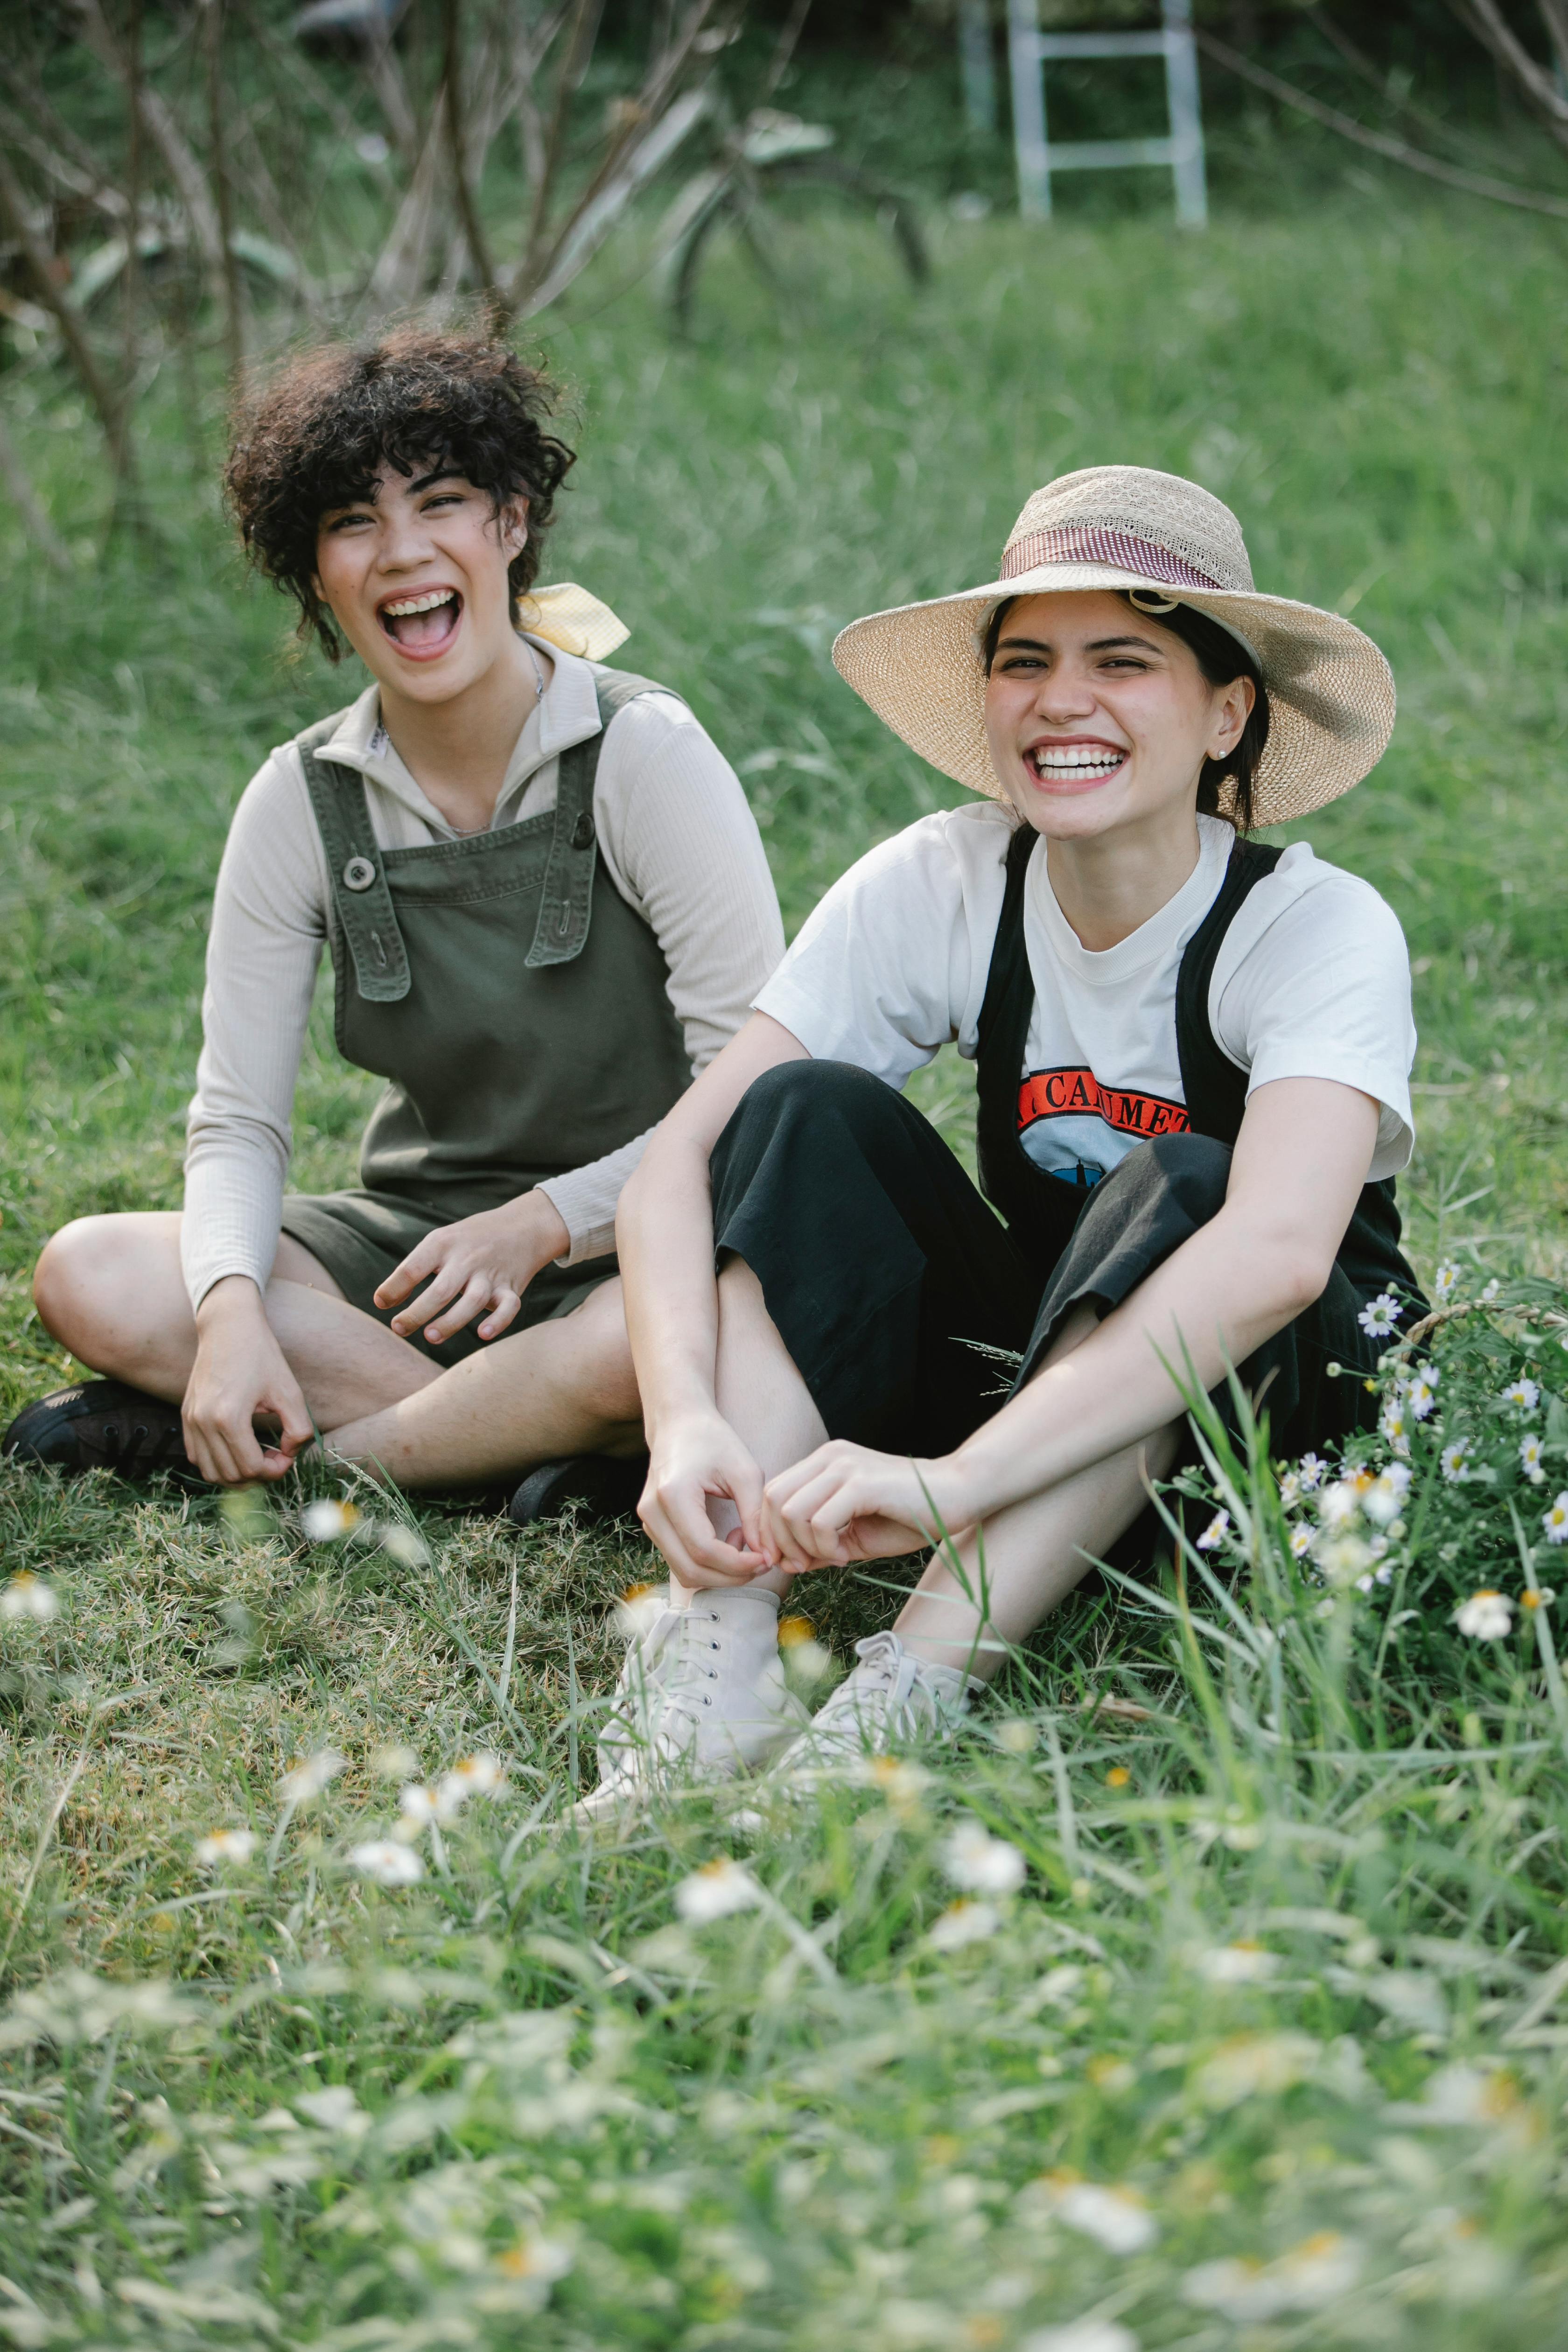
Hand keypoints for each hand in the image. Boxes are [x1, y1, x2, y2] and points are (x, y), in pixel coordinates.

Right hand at [184, 1277, 314, 1484]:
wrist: (228, 1327)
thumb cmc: (261, 1355)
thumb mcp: (290, 1391)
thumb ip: (299, 1429)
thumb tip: (289, 1454)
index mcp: (229, 1417)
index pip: (251, 1468)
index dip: (275, 1471)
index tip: (288, 1455)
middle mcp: (203, 1422)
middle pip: (230, 1476)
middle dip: (259, 1476)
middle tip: (277, 1458)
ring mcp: (191, 1420)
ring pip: (210, 1472)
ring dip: (237, 1475)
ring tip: (259, 1457)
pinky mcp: (185, 1416)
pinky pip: (197, 1456)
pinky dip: (218, 1463)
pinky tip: (238, 1449)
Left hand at [374, 1192, 569, 1346]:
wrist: (523, 1226)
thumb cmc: (470, 1240)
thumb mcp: (440, 1241)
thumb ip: (414, 1267)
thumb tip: (383, 1300)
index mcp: (443, 1245)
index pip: (413, 1268)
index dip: (393, 1288)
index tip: (381, 1304)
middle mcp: (467, 1259)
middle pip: (441, 1290)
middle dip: (417, 1313)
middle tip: (398, 1328)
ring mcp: (491, 1274)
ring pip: (472, 1301)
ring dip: (450, 1322)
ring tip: (430, 1337)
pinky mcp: (512, 1288)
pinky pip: (509, 1307)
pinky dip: (498, 1322)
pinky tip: (483, 1334)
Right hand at [638, 1410, 776, 1588]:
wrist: (679, 1424)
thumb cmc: (714, 1441)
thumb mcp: (744, 1471)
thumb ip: (755, 1515)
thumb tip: (767, 1556)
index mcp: (673, 1494)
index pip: (703, 1550)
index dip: (738, 1564)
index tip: (766, 1559)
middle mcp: (653, 1512)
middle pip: (691, 1569)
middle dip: (731, 1576)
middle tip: (761, 1561)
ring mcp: (648, 1522)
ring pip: (684, 1572)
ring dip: (720, 1572)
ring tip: (744, 1543)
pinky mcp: (653, 1527)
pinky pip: (680, 1562)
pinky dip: (707, 1564)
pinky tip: (728, 1541)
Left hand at [762, 1442, 972, 1570]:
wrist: (958, 1496)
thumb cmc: (908, 1516)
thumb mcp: (853, 1535)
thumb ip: (817, 1544)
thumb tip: (783, 1563)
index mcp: (824, 1462)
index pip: (772, 1492)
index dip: (769, 1531)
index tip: (789, 1561)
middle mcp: (829, 1457)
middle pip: (773, 1499)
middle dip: (780, 1541)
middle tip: (805, 1565)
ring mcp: (844, 1466)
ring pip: (791, 1511)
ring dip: (805, 1546)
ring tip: (835, 1557)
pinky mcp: (861, 1483)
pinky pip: (820, 1521)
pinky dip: (826, 1547)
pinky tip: (847, 1555)